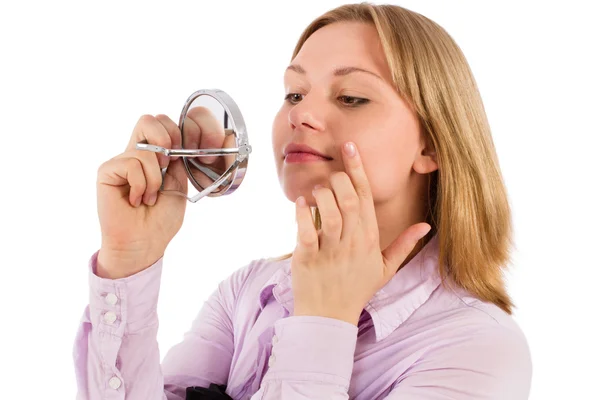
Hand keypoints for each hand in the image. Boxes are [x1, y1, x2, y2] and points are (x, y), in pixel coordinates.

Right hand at [96, 109, 226, 278]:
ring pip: (145, 150)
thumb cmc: (160, 220)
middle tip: (168, 166)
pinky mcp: (107, 172)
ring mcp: (120, 162)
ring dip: (155, 179)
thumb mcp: (178, 186)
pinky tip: (136, 200)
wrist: (144, 244)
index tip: (182, 155)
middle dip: (166, 139)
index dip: (176, 132)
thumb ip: (177, 162)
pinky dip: (141, 185)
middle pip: (148, 119)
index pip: (161, 123)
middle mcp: (135, 154)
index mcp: (154, 156)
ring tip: (149, 198)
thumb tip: (177, 143)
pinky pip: (131, 165)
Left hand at [291, 141, 431, 325]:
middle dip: (338, 180)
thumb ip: (404, 245)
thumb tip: (425, 225)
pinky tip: (300, 204)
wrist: (329, 317)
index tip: (349, 146)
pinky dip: (302, 214)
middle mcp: (353, 243)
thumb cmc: (356, 289)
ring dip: (322, 195)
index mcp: (370, 240)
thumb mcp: (385, 268)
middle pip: (349, 201)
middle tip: (331, 178)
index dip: (358, 169)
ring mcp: (331, 251)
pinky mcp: (308, 259)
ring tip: (317, 192)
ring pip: (330, 213)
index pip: (366, 198)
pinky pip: (306, 231)